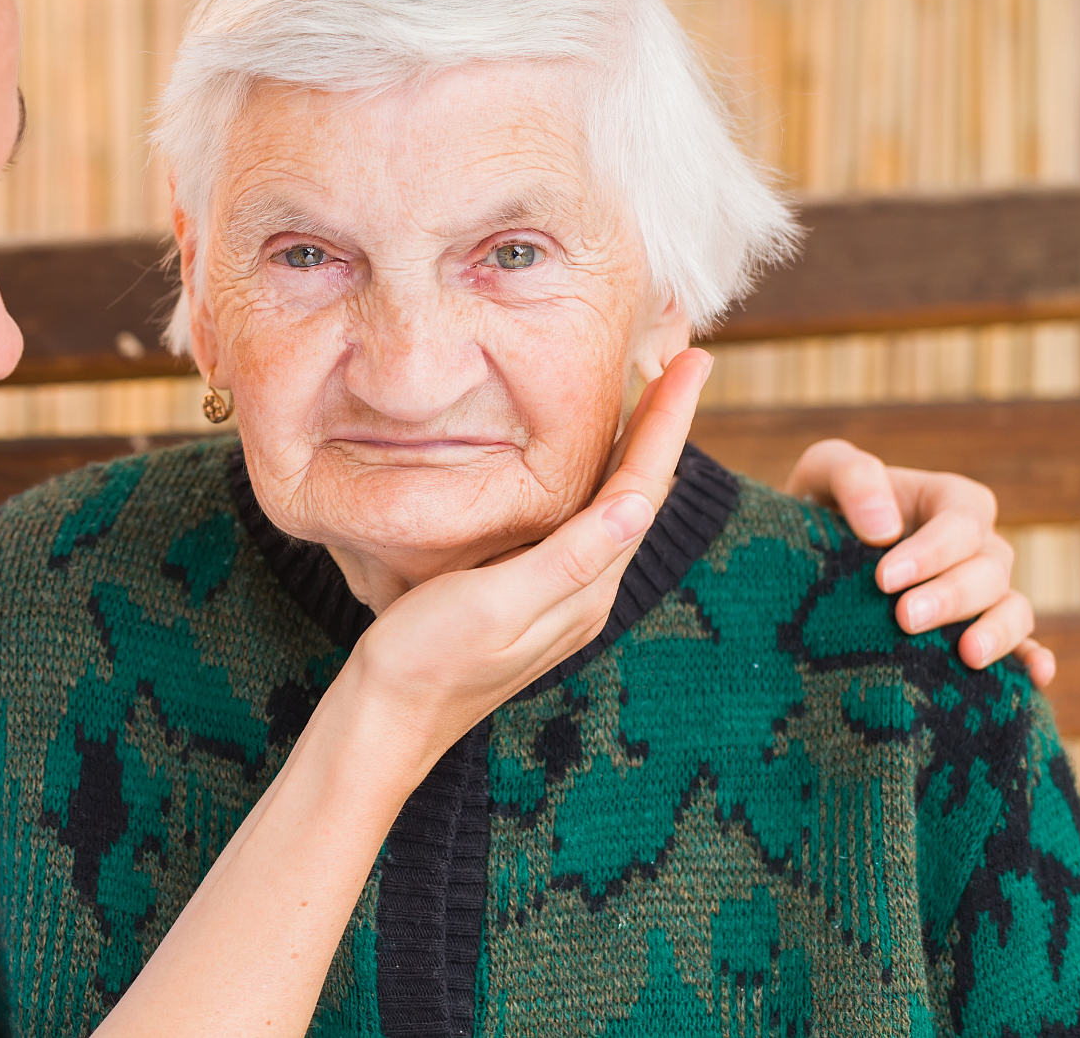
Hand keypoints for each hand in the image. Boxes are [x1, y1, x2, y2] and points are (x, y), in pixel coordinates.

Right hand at [353, 349, 713, 764]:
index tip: (693, 361)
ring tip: (649, 392)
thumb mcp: (495, 604)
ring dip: (635, 447)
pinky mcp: (527, 594)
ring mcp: (559, 596)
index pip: (642, 489)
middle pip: (640, 492)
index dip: (668, 421)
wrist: (385, 719)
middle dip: (663, 425)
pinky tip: (583, 458)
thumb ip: (569, 558)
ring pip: (614, 505)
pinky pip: (580, 521)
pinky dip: (595, 475)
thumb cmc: (426, 660)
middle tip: (681, 360)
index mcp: (585, 589)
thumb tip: (639, 505)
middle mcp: (585, 591)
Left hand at [784, 440, 1049, 686]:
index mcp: (950, 501)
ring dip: (998, 632)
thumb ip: (853, 477)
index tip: (884, 578)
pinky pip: (1023, 647)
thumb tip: (884, 529)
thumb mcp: (824, 470)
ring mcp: (983, 593)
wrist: (805, 556)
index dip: (931, 551)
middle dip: (951, 596)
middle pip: (990, 570)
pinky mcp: (977, 632)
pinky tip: (1035, 676)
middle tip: (905, 619)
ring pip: (1014, 609)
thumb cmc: (821, 506)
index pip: (961, 522)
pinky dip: (1033, 660)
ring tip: (968, 655)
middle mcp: (977, 547)